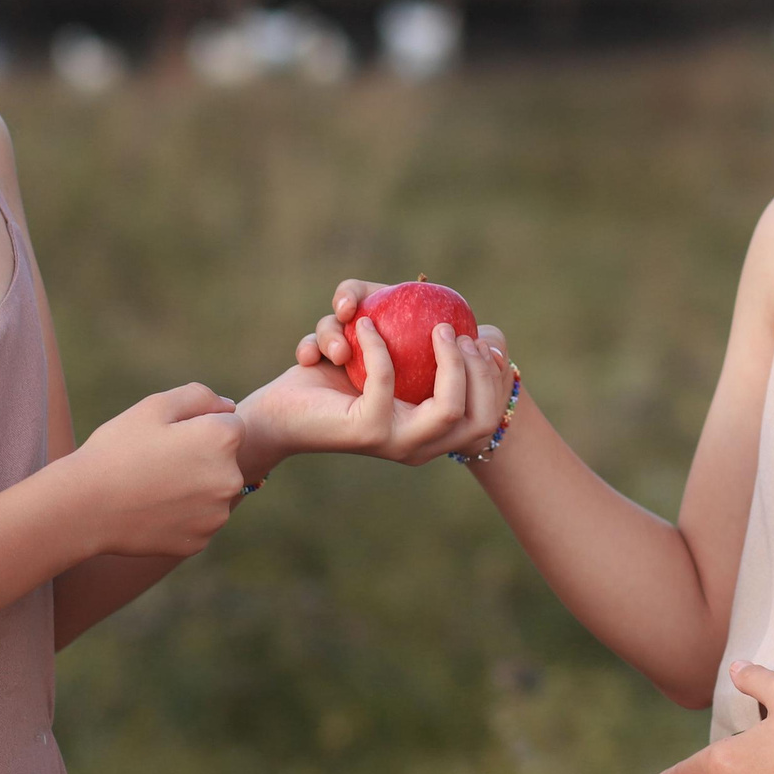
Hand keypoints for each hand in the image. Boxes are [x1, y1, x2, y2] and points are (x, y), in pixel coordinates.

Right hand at [67, 383, 246, 558]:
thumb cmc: (117, 450)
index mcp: (223, 439)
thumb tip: (229, 406)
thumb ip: (199, 396)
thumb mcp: (154, 406)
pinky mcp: (202, 540)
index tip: (166, 438)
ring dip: (193, 487)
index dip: (196, 426)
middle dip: (200, 457)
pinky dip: (182, 515)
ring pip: (212, 492)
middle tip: (156, 463)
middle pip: (224, 460)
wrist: (85, 508)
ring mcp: (217, 514)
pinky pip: (198, 519)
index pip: (229, 423)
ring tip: (152, 487)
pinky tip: (152, 510)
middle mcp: (231, 478)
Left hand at [271, 288, 511, 465]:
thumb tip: (474, 332)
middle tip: (454, 330)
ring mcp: (397, 443)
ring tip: (435, 327)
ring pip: (450, 409)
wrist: (279, 412)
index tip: (481, 340)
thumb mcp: (386, 358)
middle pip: (479, 418)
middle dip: (480, 370)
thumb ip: (421, 344)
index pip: (485, 419)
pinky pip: (387, 380)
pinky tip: (362, 326)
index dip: (494, 379)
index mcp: (429, 436)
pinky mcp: (369, 429)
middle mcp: (420, 447)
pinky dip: (378, 346)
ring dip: (450, 361)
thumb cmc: (333, 382)